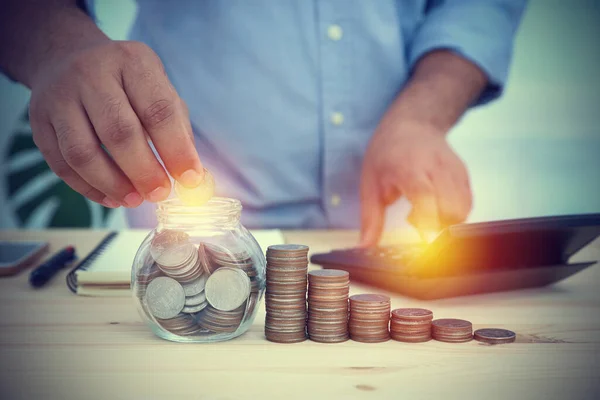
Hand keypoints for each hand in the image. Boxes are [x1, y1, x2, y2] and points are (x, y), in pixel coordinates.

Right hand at [28, 40, 202, 207]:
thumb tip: (194, 178)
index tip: (190, 179)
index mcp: (132, 63)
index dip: (177, 150)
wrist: (68, 58)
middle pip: (119, 133)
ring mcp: (59, 97)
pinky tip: (111, 198)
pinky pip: (61, 164)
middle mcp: (91, 74)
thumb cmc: (128, 84)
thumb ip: (178, 130)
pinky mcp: (38, 121)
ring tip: (135, 200)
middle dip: (144, 171)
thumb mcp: (158, 90)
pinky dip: (88, 188)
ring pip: (83, 152)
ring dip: (113, 184)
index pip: (158, 110)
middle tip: (160, 194)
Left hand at [359, 120, 471, 246]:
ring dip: (446, 221)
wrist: (411, 123)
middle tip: (415, 221)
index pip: (426, 196)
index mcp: (409, 168)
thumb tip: (365, 246)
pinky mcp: (464, 174)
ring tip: (424, 211)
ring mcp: (454, 169)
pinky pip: (467, 203)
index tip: (421, 238)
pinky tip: (435, 205)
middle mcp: (436, 167)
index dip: (427, 220)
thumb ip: (371, 218)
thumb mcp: (370, 184)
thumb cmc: (387, 152)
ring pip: (464, 208)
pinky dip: (454, 213)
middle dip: (436, 226)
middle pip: (451, 207)